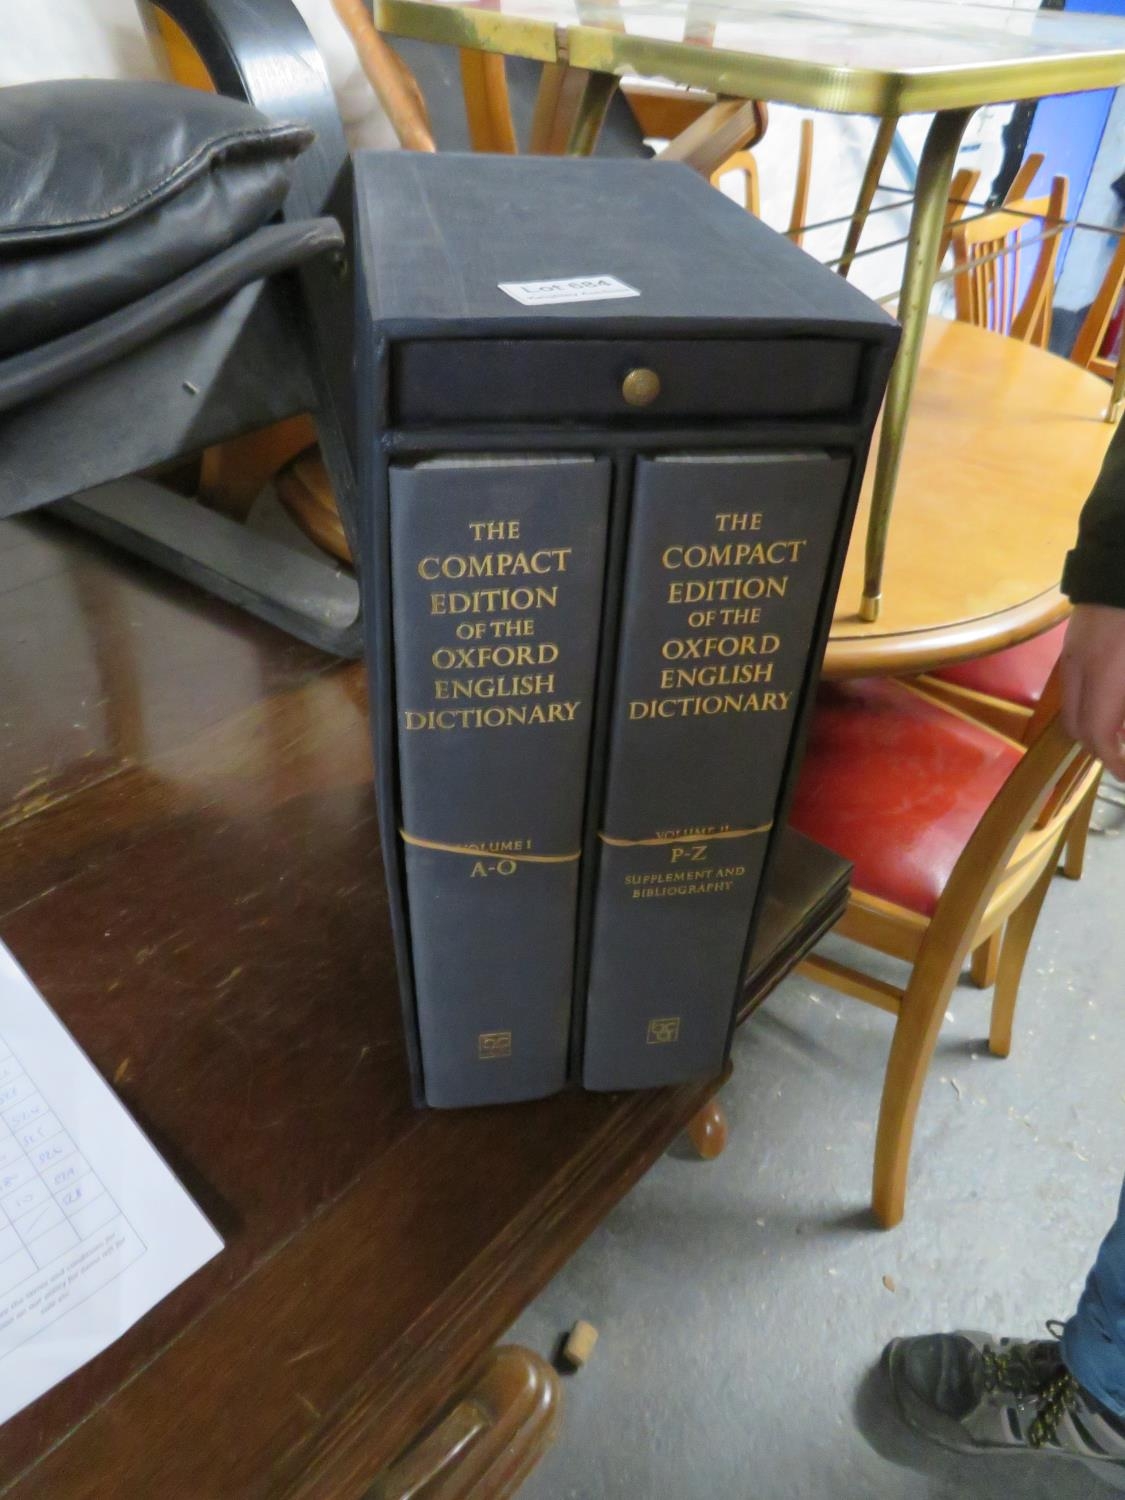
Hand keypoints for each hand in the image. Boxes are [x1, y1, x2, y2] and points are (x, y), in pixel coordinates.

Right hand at [1062, 604, 1124, 778]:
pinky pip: (1074, 686)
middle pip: (1076, 727)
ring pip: (1070, 708)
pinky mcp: (1072, 643)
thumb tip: (1124, 729)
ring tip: (1121, 727)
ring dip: (1093, 725)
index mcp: (1106, 674)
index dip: (1113, 760)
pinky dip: (1090, 702)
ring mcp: (1071, 654)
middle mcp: (1079, 669)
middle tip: (1124, 754)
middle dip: (1098, 748)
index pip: (1097, 733)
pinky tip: (1114, 696)